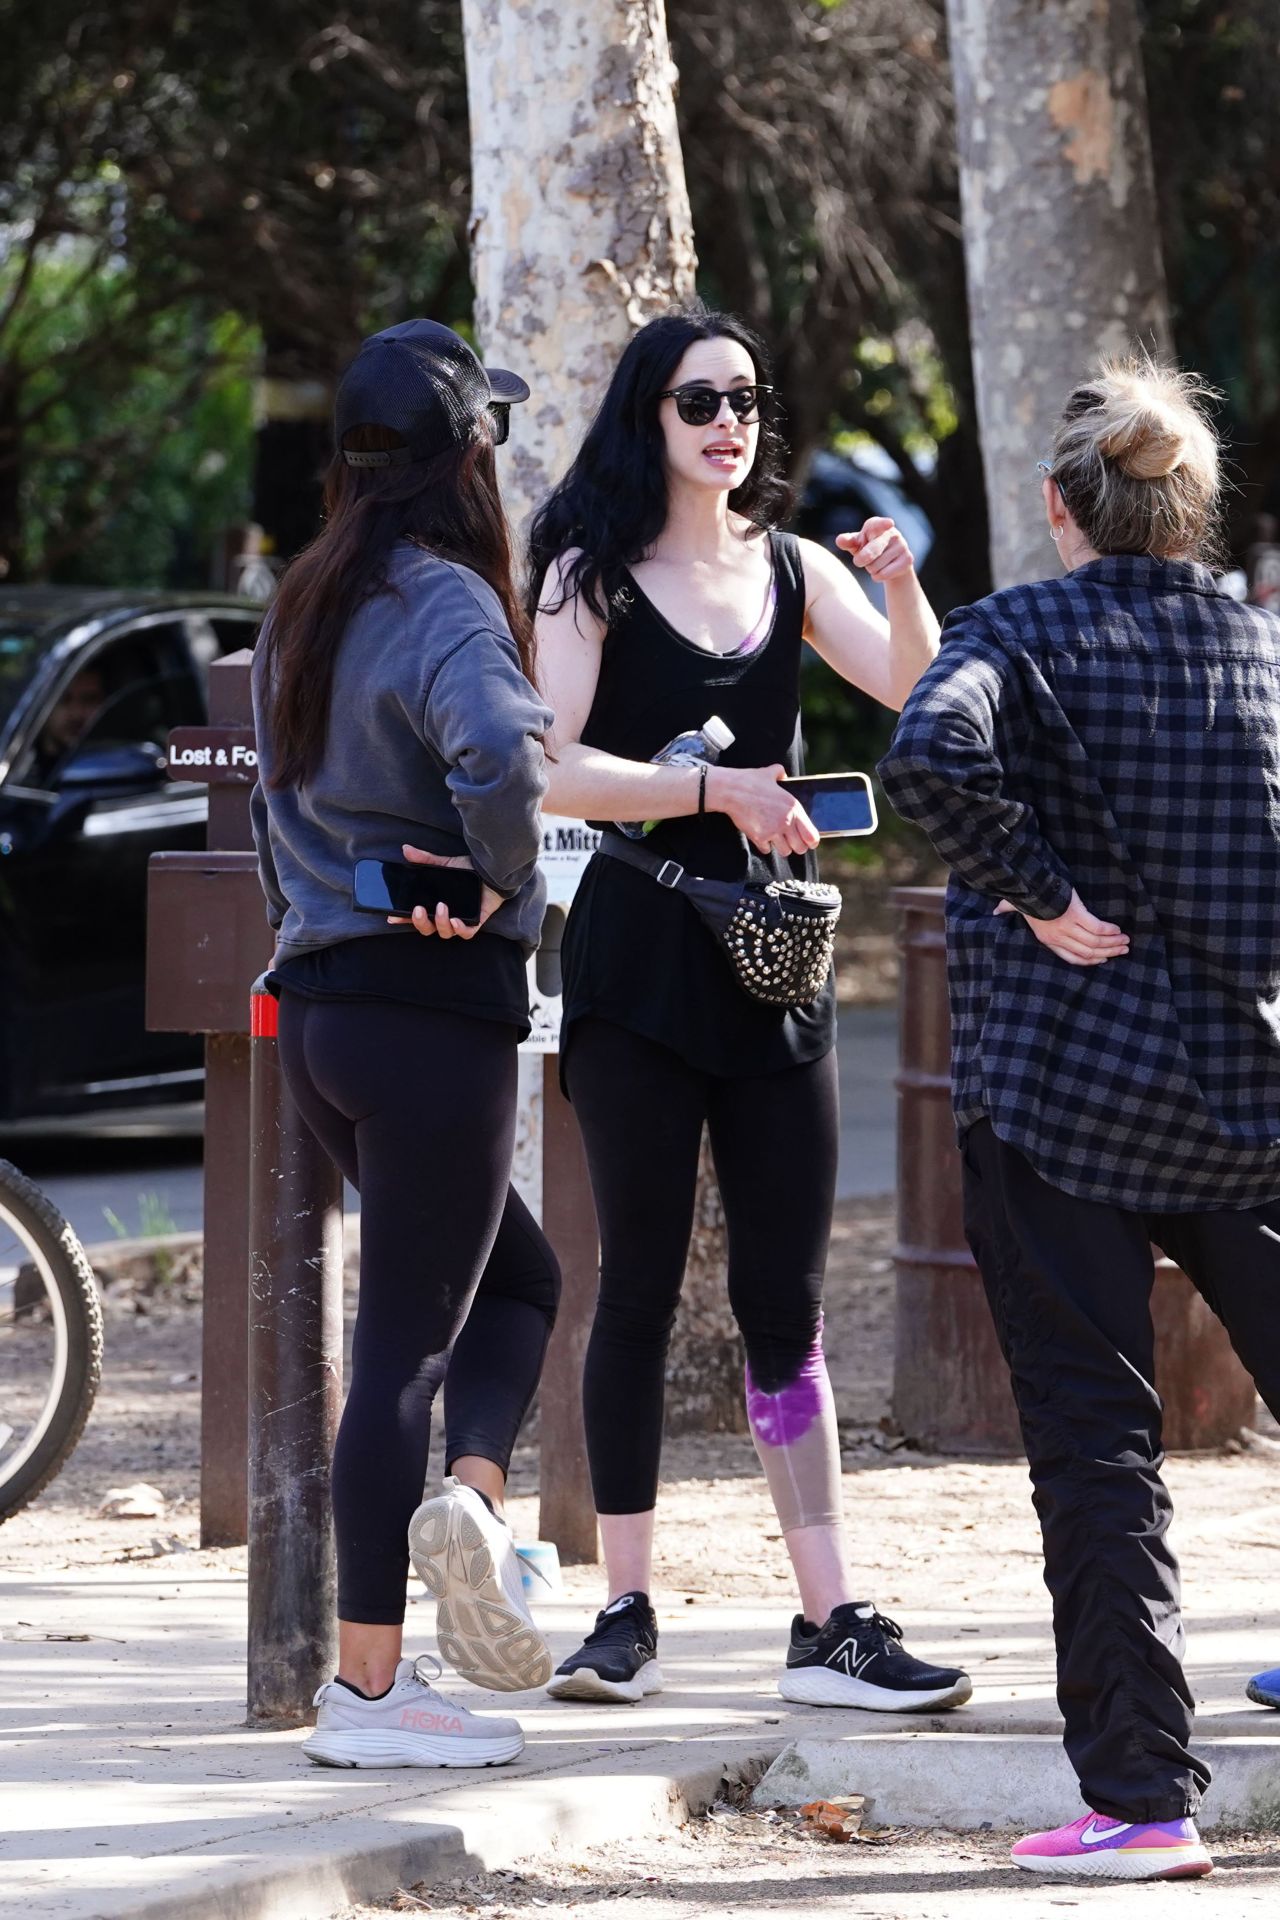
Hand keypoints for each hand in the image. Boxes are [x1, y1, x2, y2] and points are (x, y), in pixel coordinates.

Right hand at [393, 844, 502, 940]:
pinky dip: (460, 929)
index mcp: (435, 905)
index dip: (403, 918)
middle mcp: (446, 915)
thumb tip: (406, 849)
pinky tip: (456, 921)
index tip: (392, 917)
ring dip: (440, 922)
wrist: (493, 870)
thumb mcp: (445, 864)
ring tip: (441, 907)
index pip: (417, 915)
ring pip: (445, 932)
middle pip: (428, 928)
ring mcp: (461, 919)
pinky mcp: (476, 921)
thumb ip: (425, 859)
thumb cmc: (469, 871)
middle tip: (418, 910)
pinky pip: (466, 934)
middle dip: (420, 922)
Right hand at [706, 764, 818, 856]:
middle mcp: (786, 821)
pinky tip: (762, 836)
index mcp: (794, 808)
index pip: (812, 836)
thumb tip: (782, 775)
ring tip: (776, 839)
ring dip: (781, 847)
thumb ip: (780, 774)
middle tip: (790, 841)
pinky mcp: (759, 837)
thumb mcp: (770, 773)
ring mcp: (772, 831)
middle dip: (796, 846)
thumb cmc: (750, 781)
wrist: (731, 790)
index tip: (808, 842)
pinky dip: (765, 845)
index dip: (811, 841)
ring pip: (785, 852)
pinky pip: (767, 850)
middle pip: (800, 848)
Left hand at [837, 516, 915, 582]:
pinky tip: (884, 570)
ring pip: (875, 566)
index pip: (878, 525)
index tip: (889, 523)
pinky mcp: (908, 560)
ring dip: (871, 569)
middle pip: (871, 552)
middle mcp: (892, 533)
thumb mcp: (857, 545)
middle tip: (858, 562)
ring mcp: (902, 546)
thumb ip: (848, 542)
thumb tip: (840, 540)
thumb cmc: (869, 549)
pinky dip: (878, 576)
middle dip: (861, 560)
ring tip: (877, 563)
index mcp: (878, 525)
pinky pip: (884, 574)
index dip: (883, 524)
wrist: (891, 563)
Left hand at [994, 890, 1129, 965]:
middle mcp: (1058, 937)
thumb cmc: (1023, 896)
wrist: (1028, 885)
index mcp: (1047, 940)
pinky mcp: (1077, 915)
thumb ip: (1007, 910)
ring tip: (1125, 942)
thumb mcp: (1014, 906)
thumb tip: (995, 911)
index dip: (1089, 961)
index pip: (1072, 958)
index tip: (1102, 959)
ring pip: (1095, 942)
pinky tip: (1118, 930)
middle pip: (1088, 952)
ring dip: (1112, 943)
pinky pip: (1097, 928)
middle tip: (1122, 951)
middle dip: (1107, 953)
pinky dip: (1109, 931)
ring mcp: (1068, 927)